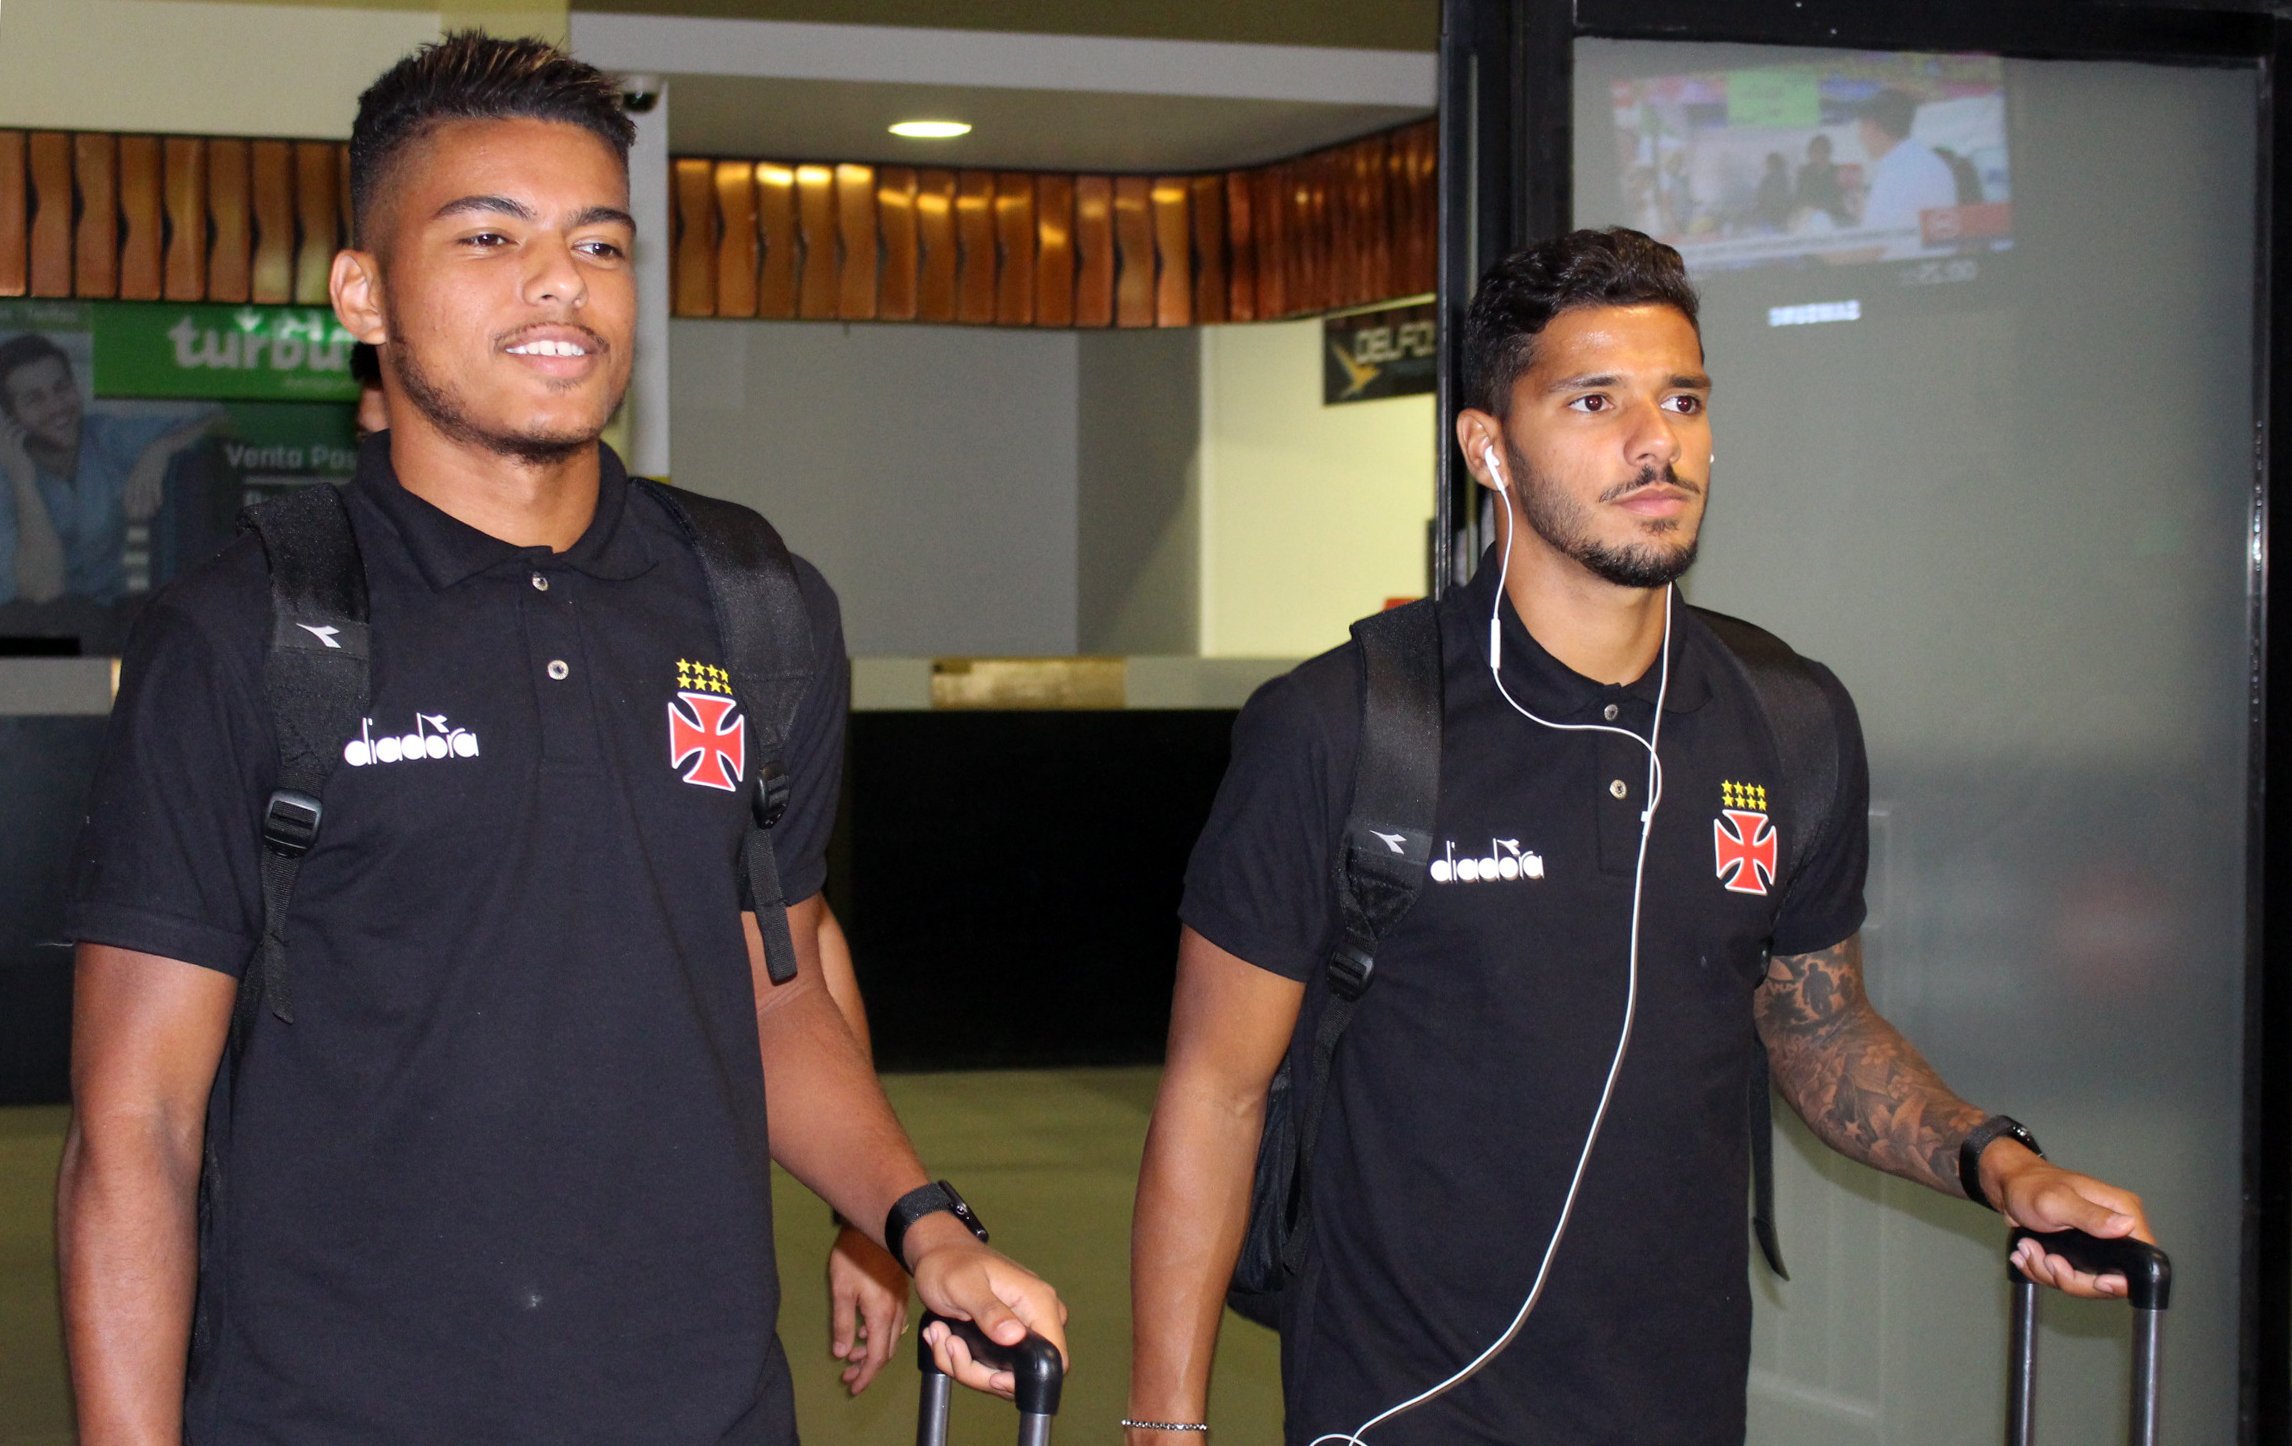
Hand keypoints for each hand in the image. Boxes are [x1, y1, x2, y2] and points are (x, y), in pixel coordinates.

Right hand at [0, 415, 32, 489]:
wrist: (21, 483)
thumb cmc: (17, 472)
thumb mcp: (10, 459)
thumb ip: (10, 448)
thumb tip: (12, 438)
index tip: (1, 413)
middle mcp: (0, 449)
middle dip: (2, 419)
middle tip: (5, 410)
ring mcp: (7, 450)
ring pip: (7, 431)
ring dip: (13, 424)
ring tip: (18, 420)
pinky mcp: (16, 452)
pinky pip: (18, 437)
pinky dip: (22, 431)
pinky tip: (26, 430)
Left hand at [123, 445, 169, 521]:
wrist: (158, 448)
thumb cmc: (150, 459)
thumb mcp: (140, 468)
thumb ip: (137, 478)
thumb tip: (135, 489)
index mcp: (133, 476)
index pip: (127, 492)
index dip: (127, 503)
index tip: (128, 513)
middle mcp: (138, 478)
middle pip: (136, 496)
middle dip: (138, 507)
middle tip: (139, 518)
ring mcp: (147, 477)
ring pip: (146, 494)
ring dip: (148, 505)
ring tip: (151, 514)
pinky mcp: (157, 475)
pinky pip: (156, 489)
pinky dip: (157, 497)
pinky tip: (159, 505)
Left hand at [827, 1223, 908, 1394]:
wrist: (877, 1225)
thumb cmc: (854, 1256)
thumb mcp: (841, 1291)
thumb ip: (843, 1325)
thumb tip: (843, 1353)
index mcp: (881, 1314)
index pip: (877, 1357)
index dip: (865, 1376)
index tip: (852, 1388)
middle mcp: (895, 1312)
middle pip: (886, 1352)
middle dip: (868, 1368)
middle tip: (848, 1376)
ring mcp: (901, 1302)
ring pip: (891, 1339)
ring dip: (873, 1352)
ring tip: (852, 1356)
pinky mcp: (900, 1293)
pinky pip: (894, 1325)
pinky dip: (880, 1336)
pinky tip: (864, 1332)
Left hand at [905, 1214, 1066, 1399]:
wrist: (938, 1253)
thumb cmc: (950, 1262)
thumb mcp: (964, 1286)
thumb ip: (989, 1311)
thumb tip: (1014, 1336)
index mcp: (1037, 1301)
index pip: (1055, 1357)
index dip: (1023, 1377)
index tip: (989, 1375)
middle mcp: (1038, 1315)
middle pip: (1023, 1373)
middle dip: (980, 1372)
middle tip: (950, 1345)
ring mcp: (1024, 1326)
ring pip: (1003, 1373)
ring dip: (965, 1365)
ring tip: (942, 1335)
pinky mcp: (1008, 1335)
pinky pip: (991, 1364)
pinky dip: (965, 1359)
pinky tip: (947, 1336)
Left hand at [1986, 1141, 2155, 1300]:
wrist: (2009, 1185)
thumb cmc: (2032, 1185)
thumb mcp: (2059, 1201)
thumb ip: (2091, 1216)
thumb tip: (2127, 1225)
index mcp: (2123, 1212)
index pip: (2142, 1259)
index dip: (2121, 1279)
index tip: (2096, 1281)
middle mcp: (2116, 1230)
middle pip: (2110, 1279)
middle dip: (2072, 1278)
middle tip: (2047, 1260)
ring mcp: (2098, 1244)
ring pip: (2084, 1282)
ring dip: (2050, 1272)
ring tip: (2029, 1249)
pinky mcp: (2081, 1253)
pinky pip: (2068, 1277)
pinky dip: (2044, 1271)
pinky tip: (2029, 1253)